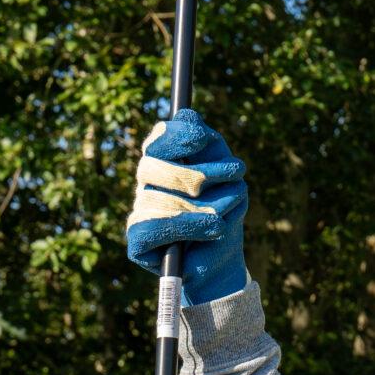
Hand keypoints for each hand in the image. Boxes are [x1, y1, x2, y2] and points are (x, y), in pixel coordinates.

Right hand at [126, 108, 248, 305]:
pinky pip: (155, 227)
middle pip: (155, 166)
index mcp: (164, 161)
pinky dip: (191, 226)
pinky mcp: (137, 242)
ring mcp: (139, 211)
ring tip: (230, 211)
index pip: (160, 139)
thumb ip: (208, 144)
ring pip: (161, 197)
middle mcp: (147, 184)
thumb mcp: (226, 173)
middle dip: (203, 172)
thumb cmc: (224, 211)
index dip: (178, 135)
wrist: (224, 260)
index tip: (205, 137)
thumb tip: (186, 115)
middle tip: (237, 173)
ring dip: (209, 204)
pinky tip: (215, 229)